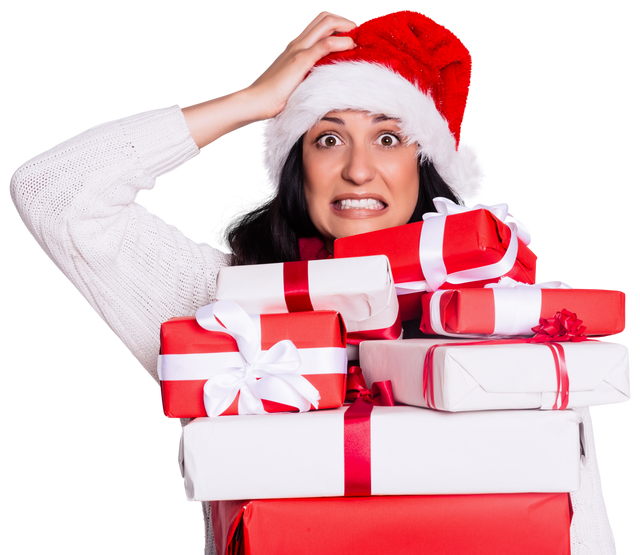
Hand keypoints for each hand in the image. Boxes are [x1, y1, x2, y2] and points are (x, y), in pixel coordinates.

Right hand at [182, 10, 355, 149]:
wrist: (253, 101)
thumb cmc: (270, 95)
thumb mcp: (290, 80)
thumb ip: (304, 74)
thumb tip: (319, 81)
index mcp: (294, 45)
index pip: (318, 22)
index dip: (336, 22)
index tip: (350, 33)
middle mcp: (296, 42)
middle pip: (324, 16)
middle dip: (345, 19)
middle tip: (357, 31)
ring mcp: (297, 49)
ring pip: (326, 23)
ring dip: (346, 26)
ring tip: (357, 37)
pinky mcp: (299, 61)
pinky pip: (324, 45)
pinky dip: (341, 43)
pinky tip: (350, 47)